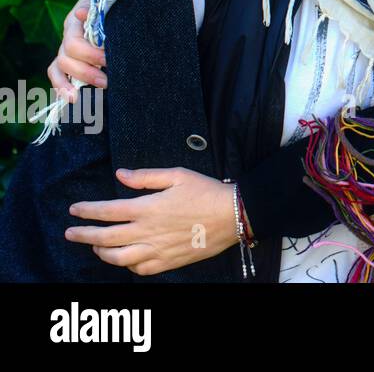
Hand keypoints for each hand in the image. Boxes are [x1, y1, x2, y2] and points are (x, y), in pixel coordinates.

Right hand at [47, 0, 104, 103]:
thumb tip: (81, 14)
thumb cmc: (111, 1)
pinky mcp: (69, 58)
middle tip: (108, 80)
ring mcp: (66, 48)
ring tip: (91, 92)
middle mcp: (68, 36)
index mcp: (75, 22)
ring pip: (59, 67)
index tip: (108, 60)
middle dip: (87, 72)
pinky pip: (56, 74)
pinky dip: (61, 87)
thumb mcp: (107, 1)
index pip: (74, 43)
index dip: (90, 55)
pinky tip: (72, 99)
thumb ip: (97, 9)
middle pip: (66, 58)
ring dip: (74, 82)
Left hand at [64, 168, 240, 275]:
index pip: (108, 210)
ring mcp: (157, 249)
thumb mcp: (178, 175)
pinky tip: (125, 258)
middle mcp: (148, 231)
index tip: (74, 209)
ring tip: (96, 246)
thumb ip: (146, 176)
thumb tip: (121, 174)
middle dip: (83, 234)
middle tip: (70, 232)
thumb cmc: (207, 191)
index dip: (87, 210)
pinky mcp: (168, 262)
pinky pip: (139, 269)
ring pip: (118, 258)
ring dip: (102, 252)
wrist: (233, 215)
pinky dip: (126, 265)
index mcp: (148, 208)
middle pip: (105, 237)